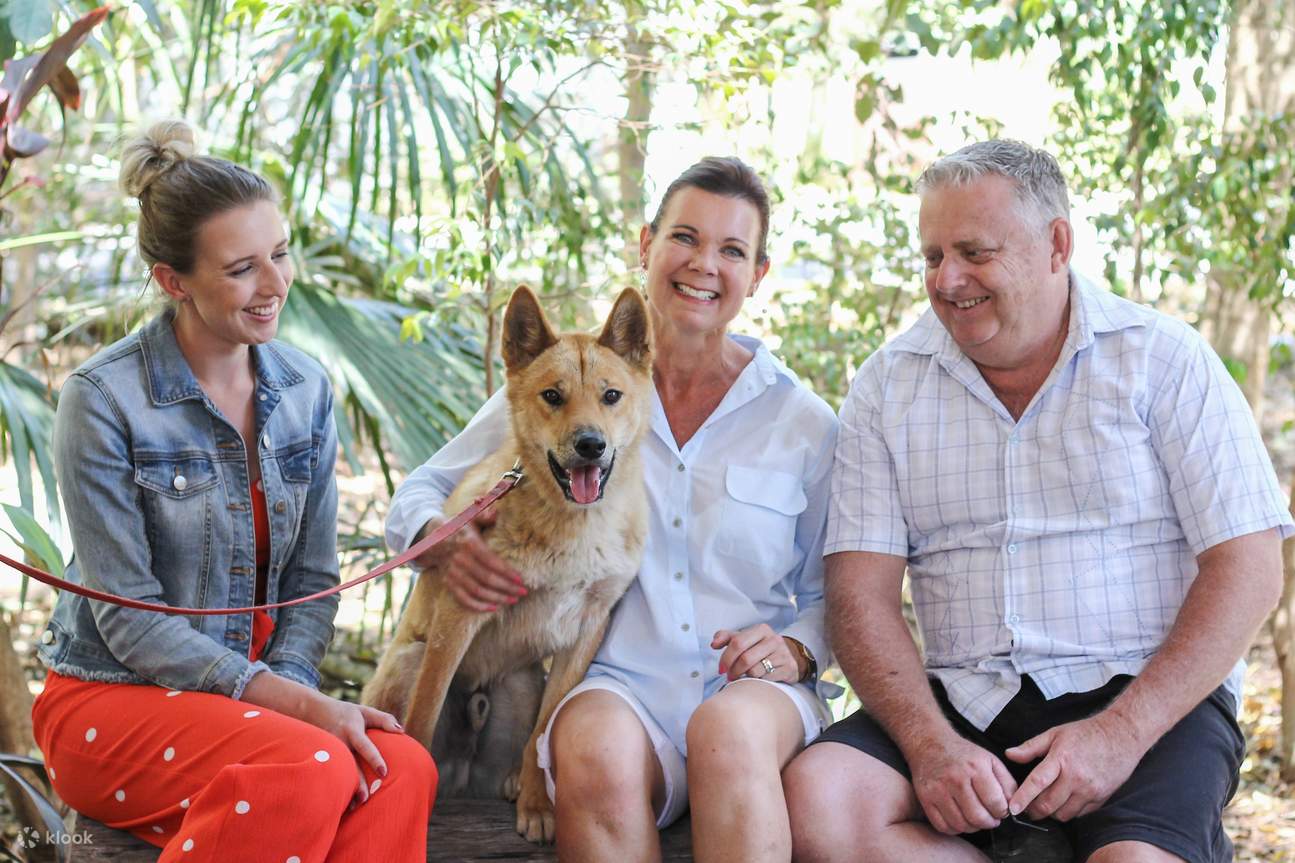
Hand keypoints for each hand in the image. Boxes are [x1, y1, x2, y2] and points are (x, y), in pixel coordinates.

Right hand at [301, 693, 403, 808]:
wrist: (311, 710)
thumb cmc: (346, 714)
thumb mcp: (365, 711)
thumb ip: (384, 720)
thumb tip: (402, 732)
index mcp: (352, 730)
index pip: (365, 746)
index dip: (374, 759)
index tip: (384, 773)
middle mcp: (339, 742)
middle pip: (349, 765)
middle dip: (357, 782)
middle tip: (365, 799)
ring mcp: (328, 752)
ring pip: (338, 773)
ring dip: (345, 790)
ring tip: (353, 808)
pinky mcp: (321, 758)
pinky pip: (329, 774)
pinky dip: (335, 787)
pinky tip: (339, 804)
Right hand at [414, 509, 525, 611]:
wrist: (432, 539)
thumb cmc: (459, 528)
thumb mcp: (470, 517)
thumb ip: (484, 515)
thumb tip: (497, 513)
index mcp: (469, 544)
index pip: (491, 562)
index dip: (507, 572)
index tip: (521, 580)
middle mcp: (460, 560)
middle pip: (486, 579)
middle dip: (507, 588)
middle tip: (523, 592)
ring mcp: (453, 574)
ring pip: (477, 591)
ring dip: (496, 598)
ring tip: (513, 600)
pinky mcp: (448, 583)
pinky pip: (463, 599)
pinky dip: (478, 606)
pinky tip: (494, 607)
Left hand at [711, 625, 800, 683]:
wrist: (788, 656)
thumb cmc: (760, 647)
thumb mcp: (744, 639)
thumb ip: (726, 637)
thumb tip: (714, 644)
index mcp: (761, 629)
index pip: (738, 643)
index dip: (726, 658)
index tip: (721, 668)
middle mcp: (774, 640)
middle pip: (745, 659)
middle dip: (734, 671)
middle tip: (730, 676)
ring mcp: (783, 654)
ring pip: (755, 671)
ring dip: (745, 677)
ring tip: (744, 676)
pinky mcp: (789, 668)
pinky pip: (767, 679)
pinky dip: (758, 682)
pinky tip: (757, 679)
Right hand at [907, 732, 1016, 833]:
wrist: (930, 743)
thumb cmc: (962, 754)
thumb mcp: (990, 760)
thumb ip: (1007, 782)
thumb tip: (1014, 805)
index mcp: (975, 767)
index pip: (995, 802)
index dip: (1002, 812)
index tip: (1001, 811)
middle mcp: (956, 778)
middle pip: (978, 817)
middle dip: (989, 823)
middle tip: (990, 819)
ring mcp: (938, 789)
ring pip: (961, 824)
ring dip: (973, 827)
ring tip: (976, 818)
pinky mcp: (925, 798)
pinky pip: (943, 826)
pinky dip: (954, 828)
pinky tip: (960, 818)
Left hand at [1005, 712, 1145, 821]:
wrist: (1121, 736)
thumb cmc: (1085, 733)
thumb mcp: (1055, 733)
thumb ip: (1031, 747)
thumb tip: (1010, 754)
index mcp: (1061, 758)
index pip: (1037, 782)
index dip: (1023, 797)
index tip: (1013, 808)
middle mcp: (1076, 777)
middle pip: (1049, 804)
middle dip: (1033, 810)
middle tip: (1027, 808)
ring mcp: (1090, 790)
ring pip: (1063, 814)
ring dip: (1051, 813)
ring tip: (1045, 804)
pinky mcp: (1101, 798)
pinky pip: (1079, 814)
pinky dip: (1068, 811)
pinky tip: (1064, 801)